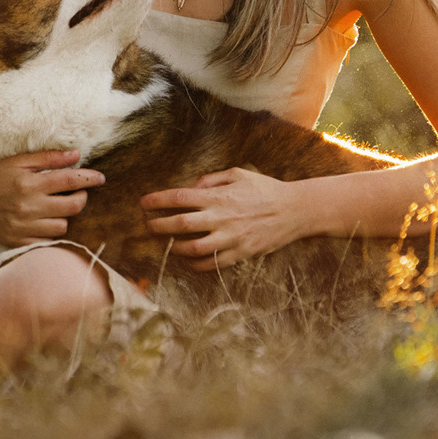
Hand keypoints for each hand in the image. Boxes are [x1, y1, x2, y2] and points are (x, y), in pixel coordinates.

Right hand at [0, 149, 103, 246]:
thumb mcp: (18, 160)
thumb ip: (49, 158)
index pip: (70, 180)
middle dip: (81, 197)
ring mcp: (22, 227)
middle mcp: (28, 207)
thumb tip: (77, 154)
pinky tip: (45, 221)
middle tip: (77, 191)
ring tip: (56, 205)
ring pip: (62, 226)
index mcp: (29, 183)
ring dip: (65, 215)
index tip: (100, 178)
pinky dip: (50, 232)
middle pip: (73, 206)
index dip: (89, 178)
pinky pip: (46, 242)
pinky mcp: (16, 242)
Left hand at [140, 167, 306, 266]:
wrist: (294, 210)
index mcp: (219, 197)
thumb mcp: (238, 174)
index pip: (179, 198)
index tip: (144, 203)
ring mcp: (230, 238)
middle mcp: (221, 218)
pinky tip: (189, 260)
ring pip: (193, 248)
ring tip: (168, 244)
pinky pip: (212, 263)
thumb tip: (192, 189)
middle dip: (159, 226)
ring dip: (175, 248)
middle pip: (180, 224)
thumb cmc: (265, 189)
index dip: (157, 200)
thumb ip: (211, 180)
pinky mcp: (240, 253)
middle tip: (148, 226)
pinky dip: (196, 264)